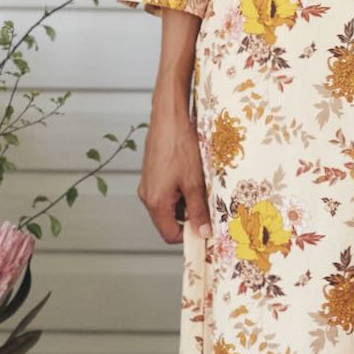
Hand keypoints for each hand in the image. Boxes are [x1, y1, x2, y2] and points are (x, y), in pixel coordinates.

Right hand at [138, 102, 210, 245]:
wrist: (169, 118)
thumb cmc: (180, 146)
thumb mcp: (195, 182)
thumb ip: (198, 210)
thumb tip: (203, 232)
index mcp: (155, 202)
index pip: (169, 234)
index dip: (189, 236)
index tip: (205, 229)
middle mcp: (147, 196)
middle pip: (168, 221)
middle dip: (188, 217)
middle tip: (206, 204)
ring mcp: (147, 184)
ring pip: (168, 206)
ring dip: (185, 203)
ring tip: (199, 185)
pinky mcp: (151, 174)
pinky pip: (165, 192)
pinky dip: (179, 190)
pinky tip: (191, 175)